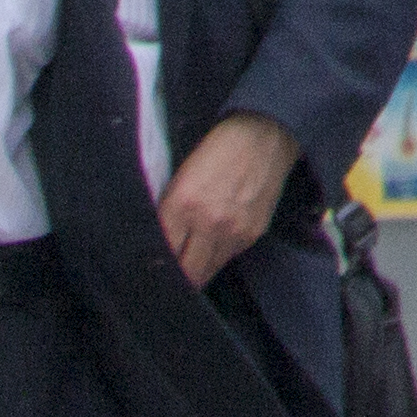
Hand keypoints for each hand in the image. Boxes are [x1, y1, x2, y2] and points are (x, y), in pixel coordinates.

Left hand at [160, 112, 299, 286]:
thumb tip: (159, 245)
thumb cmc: (216, 151)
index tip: (153, 273)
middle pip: (187, 274)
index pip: (164, 254)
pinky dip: (216, 258)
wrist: (263, 136)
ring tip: (188, 267)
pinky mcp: (252, 234)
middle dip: (177, 280)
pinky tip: (211, 247)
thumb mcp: (181, 177)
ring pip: (208, 272)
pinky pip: (227, 258)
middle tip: (168, 281)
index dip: (157, 268)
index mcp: (182, 204)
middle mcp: (208, 223)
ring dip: (196, 272)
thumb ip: (168, 214)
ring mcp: (233, 231)